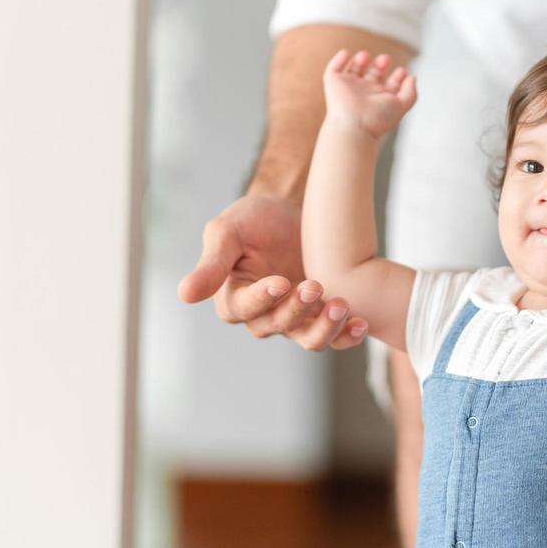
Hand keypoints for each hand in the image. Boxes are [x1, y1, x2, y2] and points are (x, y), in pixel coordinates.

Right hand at [177, 193, 368, 349]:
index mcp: (233, 298)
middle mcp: (262, 316)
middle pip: (278, 325)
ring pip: (308, 339)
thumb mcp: (226, 233)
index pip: (244, 308)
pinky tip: (361, 323)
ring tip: (341, 305)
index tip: (280, 282)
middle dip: (297, 308)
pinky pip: (335, 336)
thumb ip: (211, 264)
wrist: (293, 208)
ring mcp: (295, 319)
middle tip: (315, 285)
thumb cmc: (254, 218)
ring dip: (325, 328)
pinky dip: (347, 335)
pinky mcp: (321, 315)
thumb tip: (184, 295)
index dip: (262, 299)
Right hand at [322, 49, 417, 138]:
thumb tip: (412, 77)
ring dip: (360, 60)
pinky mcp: (333, 83)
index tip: (402, 71)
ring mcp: (348, 88)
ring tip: (365, 55)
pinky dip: (339, 59)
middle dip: (380, 65)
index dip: (397, 77)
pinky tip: (346, 53)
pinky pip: (334, 69)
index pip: (390, 85)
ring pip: (354, 70)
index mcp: (380, 100)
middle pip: (373, 75)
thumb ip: (411, 92)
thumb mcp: (402, 105)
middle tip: (385, 59)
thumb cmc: (378, 117)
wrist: (353, 125)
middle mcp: (364, 94)